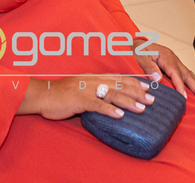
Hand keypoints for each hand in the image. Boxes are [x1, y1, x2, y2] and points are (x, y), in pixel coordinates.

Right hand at [19, 75, 155, 120]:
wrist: (42, 94)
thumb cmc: (61, 94)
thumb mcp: (80, 88)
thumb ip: (94, 91)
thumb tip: (109, 100)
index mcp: (93, 77)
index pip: (118, 78)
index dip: (135, 81)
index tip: (149, 87)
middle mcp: (92, 80)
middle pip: (119, 85)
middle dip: (137, 92)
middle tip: (152, 99)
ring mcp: (86, 89)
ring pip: (112, 94)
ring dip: (128, 101)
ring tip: (141, 108)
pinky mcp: (79, 100)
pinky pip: (97, 105)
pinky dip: (109, 110)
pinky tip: (120, 116)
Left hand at [135, 42, 194, 102]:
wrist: (135, 41)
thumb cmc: (136, 49)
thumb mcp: (139, 55)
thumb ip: (148, 66)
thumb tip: (158, 78)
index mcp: (166, 57)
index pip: (175, 74)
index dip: (180, 87)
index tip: (185, 99)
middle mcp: (174, 59)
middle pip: (188, 76)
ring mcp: (176, 62)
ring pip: (191, 75)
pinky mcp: (175, 65)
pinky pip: (187, 75)